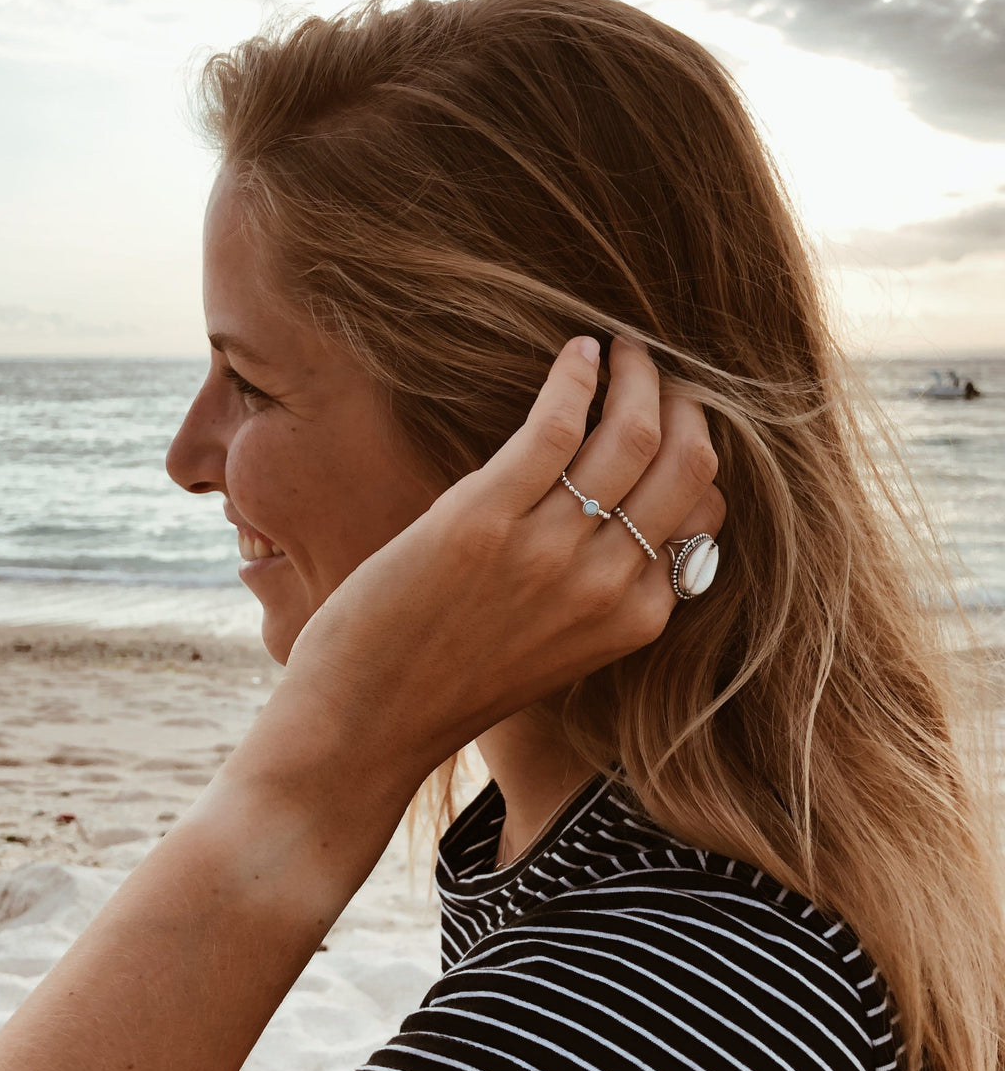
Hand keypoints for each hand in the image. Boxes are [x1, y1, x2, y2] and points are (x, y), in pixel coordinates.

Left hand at [285, 335, 725, 781]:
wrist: (367, 723)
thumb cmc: (452, 681)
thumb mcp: (556, 647)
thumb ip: (600, 587)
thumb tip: (621, 510)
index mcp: (634, 619)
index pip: (703, 514)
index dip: (691, 452)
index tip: (670, 417)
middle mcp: (607, 585)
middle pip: (686, 464)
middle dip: (683, 401)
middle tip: (655, 368)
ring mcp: (549, 551)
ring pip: (631, 435)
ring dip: (635, 375)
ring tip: (620, 348)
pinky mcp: (483, 518)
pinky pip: (555, 426)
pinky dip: (574, 377)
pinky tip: (577, 351)